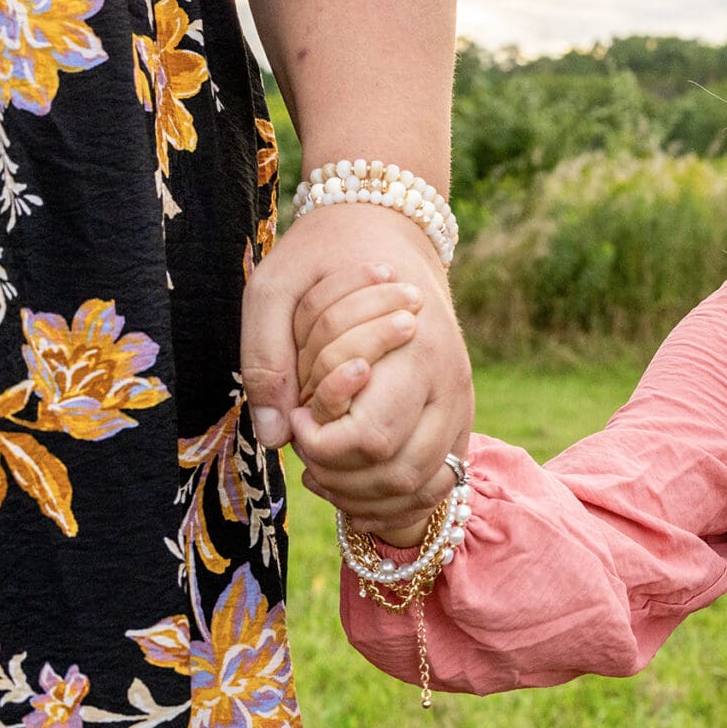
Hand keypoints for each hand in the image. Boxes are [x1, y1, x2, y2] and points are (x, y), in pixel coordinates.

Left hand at [240, 202, 473, 536]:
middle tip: (305, 445)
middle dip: (338, 477)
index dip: (320, 443)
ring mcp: (461, 405)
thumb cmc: (324, 258)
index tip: (295, 414)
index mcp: (415, 352)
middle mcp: (449, 385)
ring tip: (323, 467)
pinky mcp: (460, 419)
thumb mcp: (274, 288)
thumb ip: (265, 359)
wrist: (388, 229)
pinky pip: (436, 484)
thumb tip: (273, 437)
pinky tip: (352, 480)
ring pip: (420, 488)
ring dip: (364, 496)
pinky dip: (393, 499)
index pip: (370, 439)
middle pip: (397, 474)